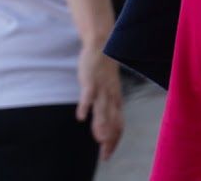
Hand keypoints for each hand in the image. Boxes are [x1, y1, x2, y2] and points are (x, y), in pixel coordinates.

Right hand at [76, 44, 123, 159]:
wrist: (103, 45)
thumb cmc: (104, 71)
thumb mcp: (109, 91)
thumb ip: (108, 107)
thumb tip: (107, 126)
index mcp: (116, 99)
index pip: (119, 124)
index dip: (114, 140)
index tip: (107, 154)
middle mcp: (111, 96)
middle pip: (112, 120)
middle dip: (109, 138)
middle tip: (105, 155)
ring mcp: (101, 88)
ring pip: (102, 109)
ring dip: (101, 125)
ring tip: (100, 140)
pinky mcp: (90, 80)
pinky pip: (88, 94)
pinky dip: (85, 105)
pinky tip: (81, 117)